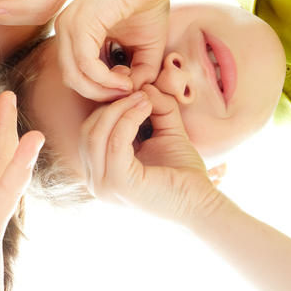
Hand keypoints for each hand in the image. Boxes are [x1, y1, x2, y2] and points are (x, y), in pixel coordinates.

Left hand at [55, 0, 171, 100]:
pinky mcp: (78, 24)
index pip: (77, 75)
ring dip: (104, 91)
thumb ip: (139, 72)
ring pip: (75, 76)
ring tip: (128, 87)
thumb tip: (133, 94)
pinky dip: (106, 79)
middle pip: (72, 80)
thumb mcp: (144, 47)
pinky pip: (86, 64)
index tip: (129, 89)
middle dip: (101, 95)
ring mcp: (67, 27)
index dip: (103, 90)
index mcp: (74, 35)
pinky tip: (126, 80)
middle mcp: (65, 31)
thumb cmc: (148, 2)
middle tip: (128, 93)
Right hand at [78, 84, 224, 227]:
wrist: (202, 206)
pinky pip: (114, 141)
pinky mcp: (118, 184)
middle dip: (111, 105)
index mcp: (101, 172)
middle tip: (138, 91)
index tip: (131, 89)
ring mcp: (103, 185)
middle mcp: (96, 181)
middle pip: (87, 130)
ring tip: (144, 99)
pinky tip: (145, 108)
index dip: (107, 107)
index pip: (89, 132)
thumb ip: (156, 110)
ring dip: (119, 109)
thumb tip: (145, 84)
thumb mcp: (166, 134)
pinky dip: (128, 119)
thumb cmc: (184, 175)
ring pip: (96, 133)